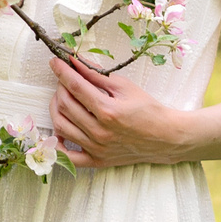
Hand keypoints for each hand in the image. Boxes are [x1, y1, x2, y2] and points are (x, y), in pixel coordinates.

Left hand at [49, 58, 195, 168]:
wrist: (166, 137)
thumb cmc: (148, 110)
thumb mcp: (124, 86)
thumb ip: (97, 74)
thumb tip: (75, 60)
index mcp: (108, 111)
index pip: (75, 86)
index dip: (61, 71)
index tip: (55, 61)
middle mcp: (100, 132)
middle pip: (65, 104)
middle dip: (60, 86)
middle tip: (64, 78)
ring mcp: (97, 148)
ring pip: (61, 126)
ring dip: (56, 107)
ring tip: (63, 97)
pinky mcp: (97, 161)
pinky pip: (68, 156)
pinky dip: (57, 143)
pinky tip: (59, 130)